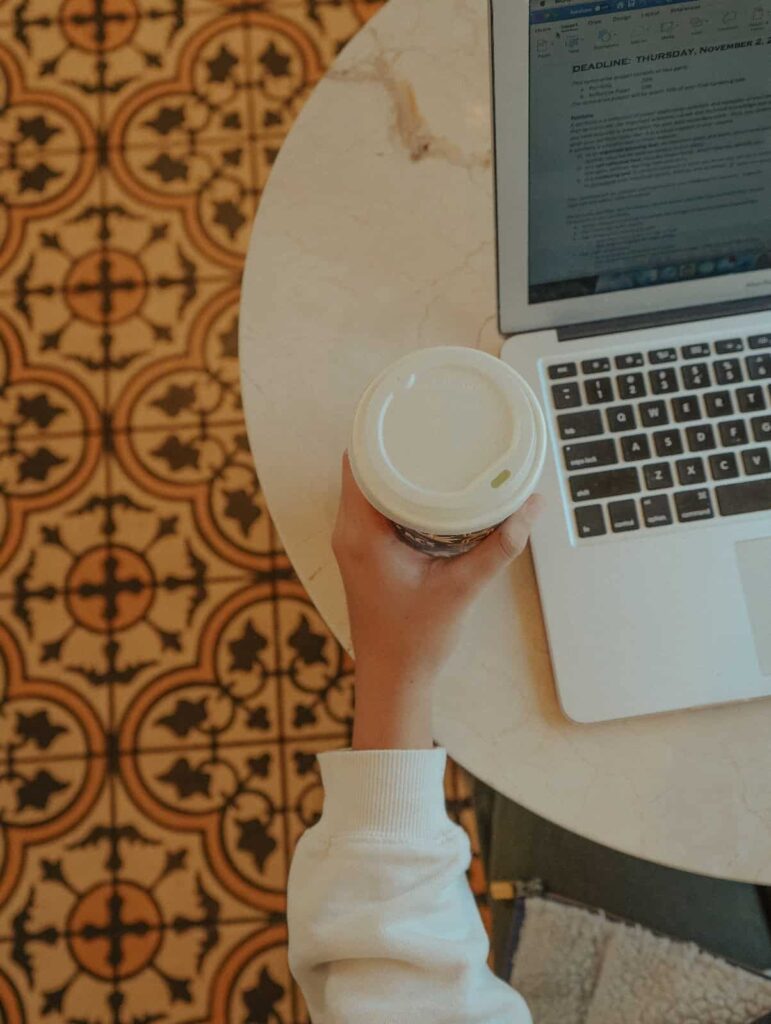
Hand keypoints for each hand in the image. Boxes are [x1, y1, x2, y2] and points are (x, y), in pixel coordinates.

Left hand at [332, 451, 544, 748]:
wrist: (393, 679)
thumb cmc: (415, 640)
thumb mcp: (462, 589)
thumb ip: (498, 547)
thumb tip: (532, 507)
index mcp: (360, 533)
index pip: (359, 463)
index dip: (380, 431)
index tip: (411, 411)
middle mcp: (348, 532)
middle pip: (363, 467)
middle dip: (395, 443)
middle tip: (432, 422)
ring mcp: (353, 542)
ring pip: (367, 486)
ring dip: (395, 466)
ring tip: (433, 446)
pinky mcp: (363, 552)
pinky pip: (373, 505)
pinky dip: (396, 490)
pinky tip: (427, 486)